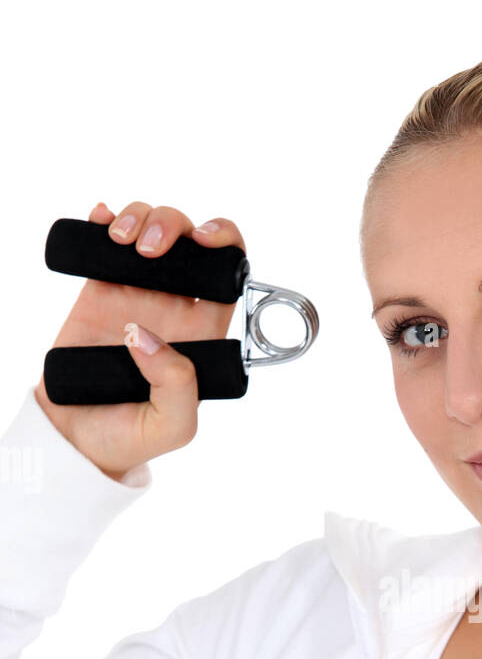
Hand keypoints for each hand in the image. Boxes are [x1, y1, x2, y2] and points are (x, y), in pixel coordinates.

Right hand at [33, 201, 246, 480]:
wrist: (77, 440)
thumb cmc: (132, 437)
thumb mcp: (173, 426)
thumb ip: (177, 386)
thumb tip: (146, 336)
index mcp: (203, 332)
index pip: (229, 274)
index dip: (226, 244)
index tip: (205, 239)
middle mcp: (174, 306)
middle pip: (187, 240)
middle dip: (173, 225)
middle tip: (148, 250)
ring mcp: (136, 294)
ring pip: (149, 230)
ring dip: (139, 217)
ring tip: (118, 239)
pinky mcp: (98, 290)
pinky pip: (105, 241)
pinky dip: (105, 218)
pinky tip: (101, 221)